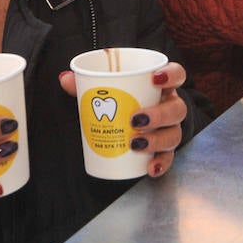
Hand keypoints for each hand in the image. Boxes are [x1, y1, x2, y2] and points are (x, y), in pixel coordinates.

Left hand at [59, 62, 188, 177]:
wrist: (123, 119)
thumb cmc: (119, 99)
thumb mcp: (105, 89)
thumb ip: (87, 83)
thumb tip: (65, 78)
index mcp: (161, 85)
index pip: (177, 74)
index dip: (171, 75)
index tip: (155, 78)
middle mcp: (170, 106)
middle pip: (177, 109)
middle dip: (159, 114)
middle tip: (135, 119)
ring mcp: (170, 128)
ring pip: (174, 134)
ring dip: (157, 140)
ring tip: (135, 144)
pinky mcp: (164, 149)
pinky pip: (168, 158)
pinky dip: (161, 163)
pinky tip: (150, 168)